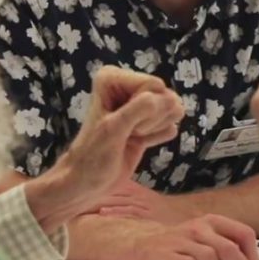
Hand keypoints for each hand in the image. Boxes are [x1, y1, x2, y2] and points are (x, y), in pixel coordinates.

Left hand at [25, 66, 183, 228]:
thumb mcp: (113, 129)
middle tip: (128, 132)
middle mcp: (127, 86)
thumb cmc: (93, 155)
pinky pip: (169, 123)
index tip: (124, 125)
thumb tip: (169, 98)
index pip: (153, 85)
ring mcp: (139, 103)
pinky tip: (139, 142)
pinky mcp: (149, 120)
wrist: (88, 180)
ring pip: (169, 109)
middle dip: (151, 119)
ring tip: (132, 137)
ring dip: (154, 128)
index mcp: (112, 79)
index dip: (145, 109)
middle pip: (163, 96)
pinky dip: (157, 136)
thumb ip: (139, 110)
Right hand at [116, 214, 257, 259]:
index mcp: (212, 221)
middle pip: (229, 248)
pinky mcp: (170, 256)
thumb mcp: (207, 236)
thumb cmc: (182, 244)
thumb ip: (229, 244)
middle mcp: (199, 228)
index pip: (244, 233)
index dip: (253, 254)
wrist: (144, 244)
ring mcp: (183, 241)